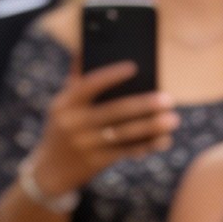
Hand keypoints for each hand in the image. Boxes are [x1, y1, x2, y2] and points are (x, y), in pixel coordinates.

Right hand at [29, 60, 180, 199]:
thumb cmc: (62, 129)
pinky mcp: (94, 162)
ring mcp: (84, 145)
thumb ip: (76, 81)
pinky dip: (146, 146)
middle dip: (144, 105)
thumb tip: (85, 49)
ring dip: (151, 127)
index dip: (111, 75)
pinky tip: (163, 140)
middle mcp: (73, 124)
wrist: (49, 172)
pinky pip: (125, 152)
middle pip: (114, 111)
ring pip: (124, 133)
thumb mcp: (61, 106)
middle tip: (168, 99)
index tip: (134, 67)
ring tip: (173, 120)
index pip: (89, 85)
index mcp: (65, 104)